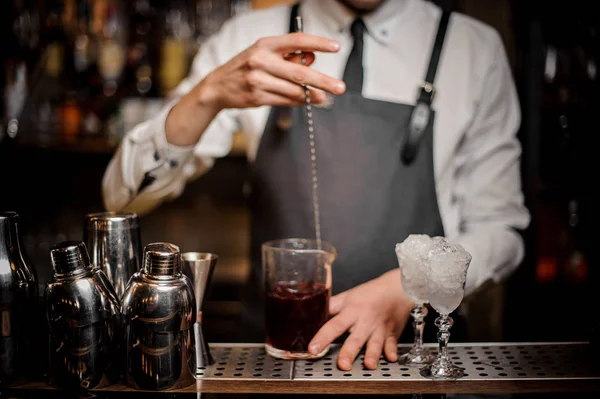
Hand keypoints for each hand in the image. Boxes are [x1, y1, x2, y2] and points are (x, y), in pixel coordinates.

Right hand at [198, 32, 344, 109]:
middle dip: (323, 81)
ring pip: (294, 90)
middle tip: (339, 87)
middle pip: (299, 72)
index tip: (335, 47)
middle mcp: (261, 60)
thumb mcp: (264, 53)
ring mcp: (258, 80)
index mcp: (265, 44)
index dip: (318, 43)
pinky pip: (285, 100)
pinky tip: (307, 100)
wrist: (219, 86)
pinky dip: (299, 101)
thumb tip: (312, 59)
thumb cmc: (247, 66)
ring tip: (325, 97)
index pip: (297, 40)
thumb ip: (287, 56)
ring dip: (313, 95)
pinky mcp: (257, 97)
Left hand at [308, 269, 412, 370]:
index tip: (313, 349)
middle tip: (343, 365)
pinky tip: (391, 358)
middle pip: (355, 338)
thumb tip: (313, 313)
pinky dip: (392, 351)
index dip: (323, 337)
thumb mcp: (348, 296)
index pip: (334, 325)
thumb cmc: (371, 293)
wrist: (396, 288)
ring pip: (375, 343)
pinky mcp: (392, 334)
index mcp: (351, 311)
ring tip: (369, 365)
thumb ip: (332, 307)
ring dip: (372, 354)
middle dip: (349, 352)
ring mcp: (379, 329)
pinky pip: (392, 343)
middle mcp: (365, 322)